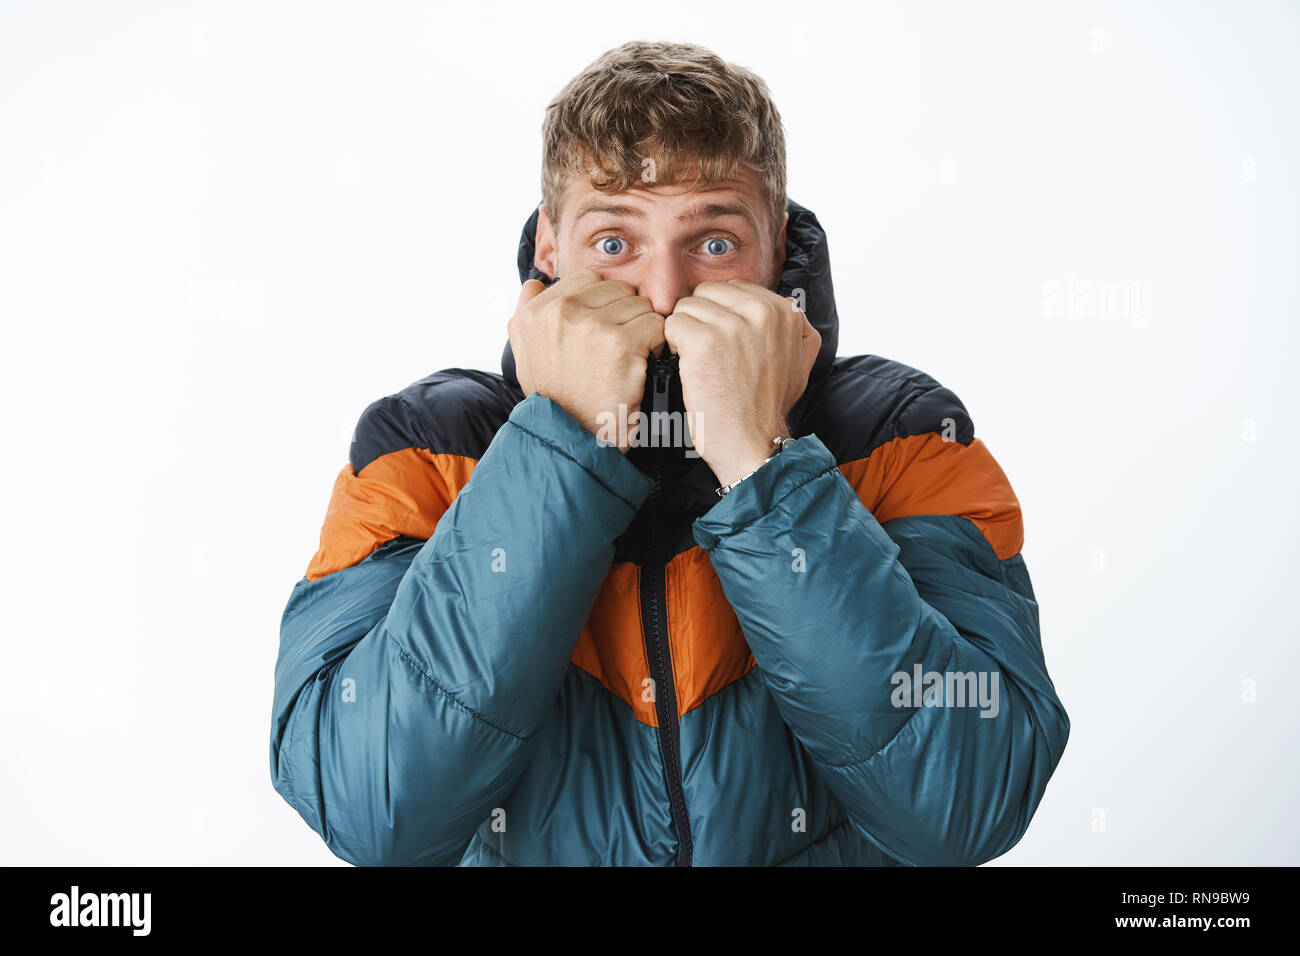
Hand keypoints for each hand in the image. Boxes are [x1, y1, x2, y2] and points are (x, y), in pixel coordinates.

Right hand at [507, 268, 665, 450]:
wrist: (574, 436)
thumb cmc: (555, 398)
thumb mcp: (525, 353)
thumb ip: (526, 313)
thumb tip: (535, 284)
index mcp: (537, 312)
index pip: (588, 279)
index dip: (602, 303)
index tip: (603, 329)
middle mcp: (561, 312)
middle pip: (618, 289)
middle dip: (625, 314)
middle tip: (619, 346)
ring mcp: (592, 326)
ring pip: (640, 305)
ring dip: (642, 329)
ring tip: (630, 356)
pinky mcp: (622, 343)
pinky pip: (655, 324)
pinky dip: (656, 344)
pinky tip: (642, 363)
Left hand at [664, 279, 819, 484]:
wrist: (754, 442)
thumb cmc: (768, 407)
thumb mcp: (799, 362)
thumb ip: (796, 329)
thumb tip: (788, 303)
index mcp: (783, 311)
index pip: (732, 288)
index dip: (720, 315)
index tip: (727, 345)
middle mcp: (761, 311)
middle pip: (706, 293)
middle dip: (701, 320)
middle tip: (711, 355)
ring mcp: (732, 325)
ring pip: (686, 307)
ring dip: (685, 334)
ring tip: (701, 363)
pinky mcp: (703, 342)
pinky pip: (672, 325)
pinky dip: (673, 347)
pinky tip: (689, 368)